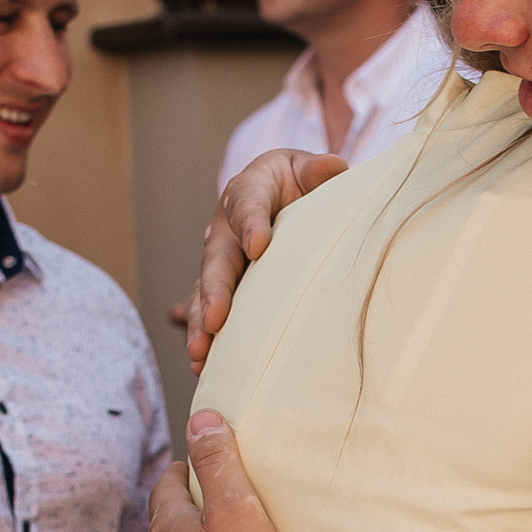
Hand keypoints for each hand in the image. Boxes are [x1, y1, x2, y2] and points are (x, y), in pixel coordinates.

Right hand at [186, 146, 345, 372]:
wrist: (289, 195)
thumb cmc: (302, 183)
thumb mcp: (309, 170)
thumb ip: (318, 171)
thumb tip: (332, 166)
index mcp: (249, 190)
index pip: (247, 203)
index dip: (251, 223)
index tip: (259, 246)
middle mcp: (226, 225)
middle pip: (217, 257)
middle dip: (215, 290)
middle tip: (216, 319)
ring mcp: (221, 258)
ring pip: (205, 290)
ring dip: (202, 323)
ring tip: (199, 353)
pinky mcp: (222, 287)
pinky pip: (209, 311)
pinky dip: (206, 337)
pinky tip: (204, 366)